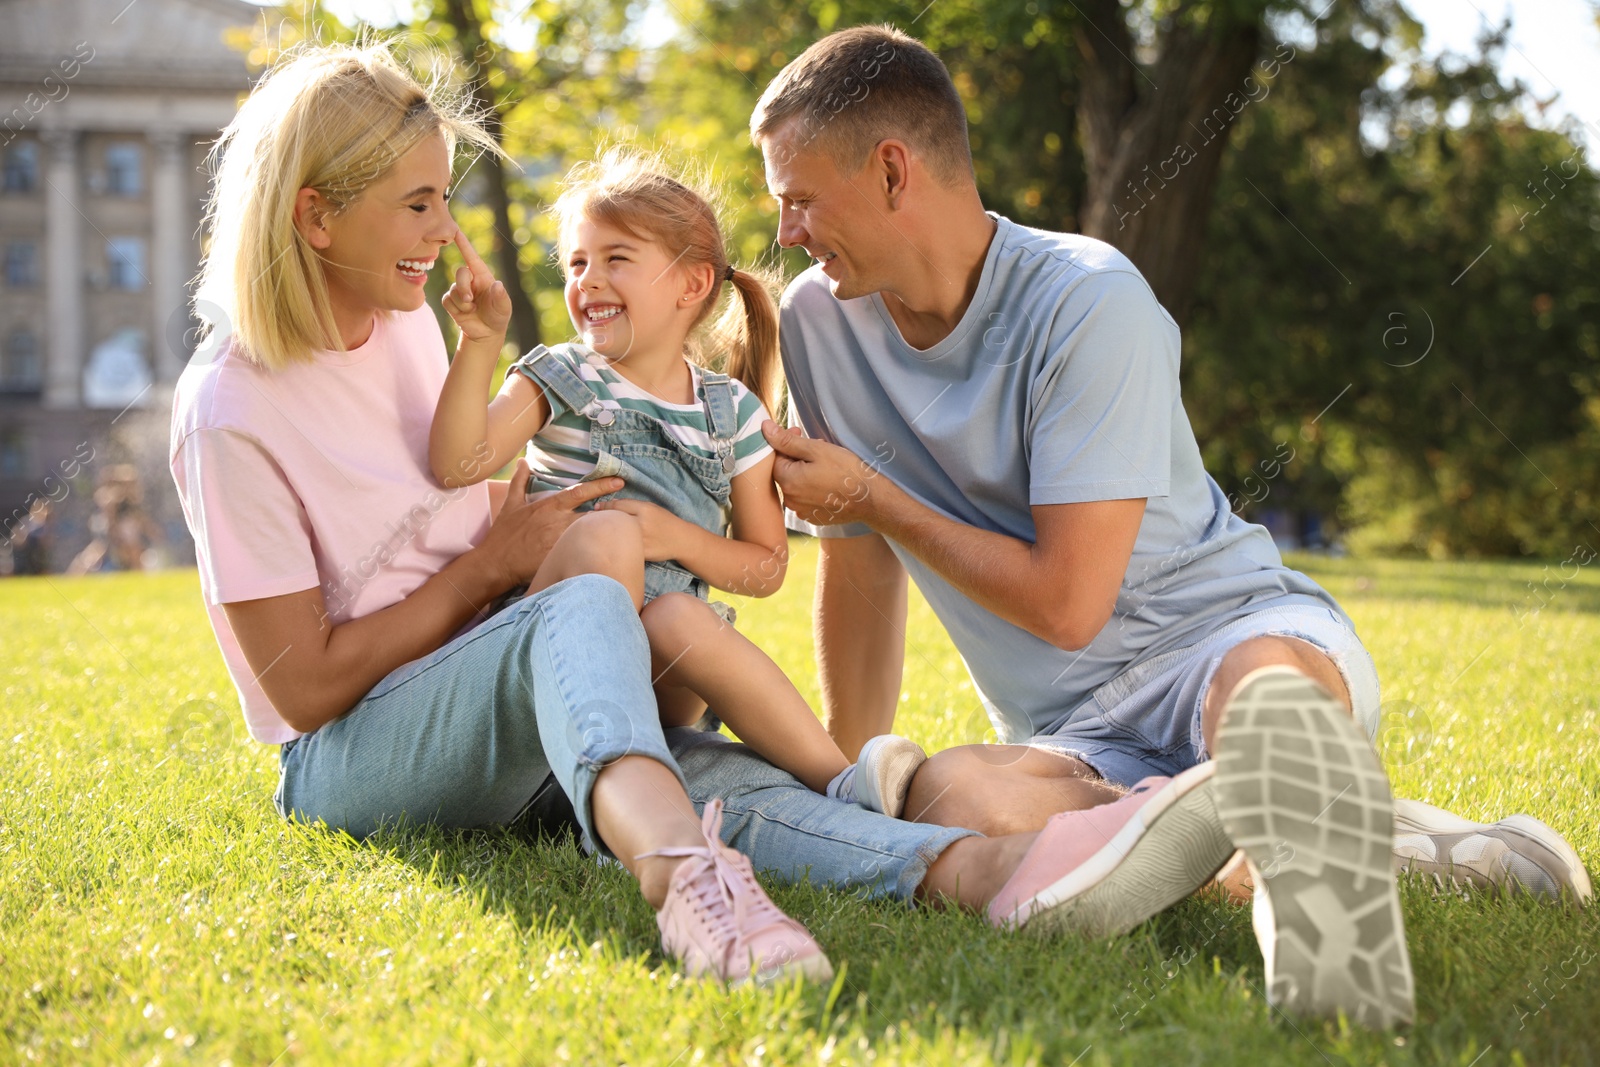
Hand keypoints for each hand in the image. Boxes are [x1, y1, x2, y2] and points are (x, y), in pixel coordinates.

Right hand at [441, 228, 511, 344]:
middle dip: (463, 287)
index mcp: (483, 276)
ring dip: (462, 303)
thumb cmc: (497, 316)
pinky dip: (456, 309)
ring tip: (472, 310)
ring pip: (453, 289)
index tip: (456, 231)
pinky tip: (465, 314)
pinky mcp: (451, 301)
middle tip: (470, 300)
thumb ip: (501, 297)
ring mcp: (460, 290)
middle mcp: (470, 280)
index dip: (464, 245)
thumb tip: (497, 285)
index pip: (472, 258)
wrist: (486, 333)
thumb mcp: (504, 308)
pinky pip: (447, 300)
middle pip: (460, 273)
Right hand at [476, 460, 623, 586]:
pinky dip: (596, 551)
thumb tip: (523, 462)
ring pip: (592, 534)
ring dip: (606, 532)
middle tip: (627, 511)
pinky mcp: (563, 559)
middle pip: (593, 514)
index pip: (580, 492)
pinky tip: (609, 553)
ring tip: (623, 531)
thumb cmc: (504, 535)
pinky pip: (584, 553)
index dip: (601, 485)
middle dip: (611, 513)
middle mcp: (559, 522)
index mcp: (550, 507)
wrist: (495, 563)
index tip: (619, 481)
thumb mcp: (511, 504)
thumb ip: (519, 482)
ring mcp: (562, 541)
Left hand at [592, 497, 690, 561]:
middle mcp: (642, 524)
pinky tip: (607, 546)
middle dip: (600, 519)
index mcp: (645, 509)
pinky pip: (623, 550)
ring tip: (595, 534)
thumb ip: (632, 506)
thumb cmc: (665, 522)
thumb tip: (610, 504)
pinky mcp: (642, 554)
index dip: (605, 506)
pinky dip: (614, 547)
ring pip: (616, 536)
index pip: (618, 505)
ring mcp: (642, 540)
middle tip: (590, 520)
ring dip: (604, 534)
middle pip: (614, 520)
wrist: (682, 540)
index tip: (596, 508)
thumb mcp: (651, 508)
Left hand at [761, 421, 881, 526]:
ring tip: (825, 465)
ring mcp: (802, 511)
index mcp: (787, 481)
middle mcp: (790, 500)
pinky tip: (829, 482)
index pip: (775, 457)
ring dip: (805, 472)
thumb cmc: (846, 471)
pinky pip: (806, 498)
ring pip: (796, 485)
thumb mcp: (817, 449)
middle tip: (818, 448)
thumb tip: (765, 429)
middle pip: (785, 472)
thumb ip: (787, 440)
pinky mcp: (813, 517)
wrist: (870, 499)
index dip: (787, 443)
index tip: (800, 433)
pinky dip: (813, 488)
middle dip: (797, 457)